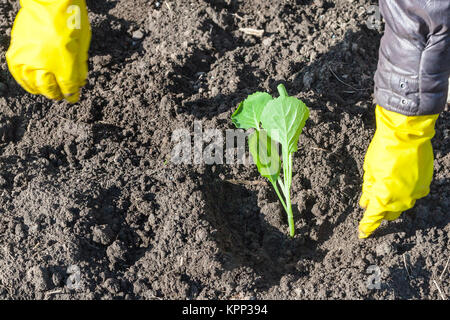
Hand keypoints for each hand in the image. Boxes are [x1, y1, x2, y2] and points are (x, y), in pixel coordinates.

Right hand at [6, 0, 90, 102]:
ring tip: (45, 92)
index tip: (73, 97)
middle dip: (56, 94)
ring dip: (40, 90)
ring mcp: (29, 59)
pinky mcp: (16, 52)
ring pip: (33, 83)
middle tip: (59, 96)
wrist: (49, 2)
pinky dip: (24, 81)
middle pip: (50, 89)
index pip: (68, 88)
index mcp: (65, 66)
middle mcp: (46, 66)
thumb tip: (79, 82)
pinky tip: (29, 84)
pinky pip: (18, 72)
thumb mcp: (82, 47)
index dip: (72, 95)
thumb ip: (80, 67)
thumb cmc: (71, 21)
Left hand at [358, 105, 438, 237]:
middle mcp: (402, 199)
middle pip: (389, 214)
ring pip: (402, 205)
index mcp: (384, 197)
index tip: (362, 234)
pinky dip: (404, 191)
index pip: (373, 217)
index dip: (367, 226)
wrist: (407, 133)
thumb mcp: (370, 170)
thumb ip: (368, 189)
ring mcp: (416, 192)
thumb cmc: (384, 150)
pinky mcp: (425, 184)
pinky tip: (398, 181)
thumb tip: (365, 204)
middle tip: (371, 205)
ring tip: (384, 189)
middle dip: (380, 212)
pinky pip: (413, 194)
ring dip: (392, 202)